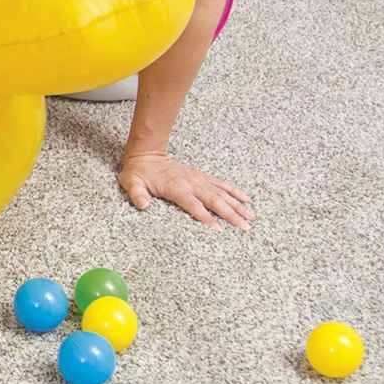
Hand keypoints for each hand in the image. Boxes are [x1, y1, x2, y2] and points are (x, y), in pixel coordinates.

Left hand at [118, 150, 254, 229]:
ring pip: (222, 193)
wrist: (146, 154)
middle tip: (245, 227)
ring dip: (237, 205)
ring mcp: (198, 179)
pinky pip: (222, 184)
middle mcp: (191, 183)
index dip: (205, 217)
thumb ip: (137, 194)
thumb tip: (143, 205)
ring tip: (252, 216)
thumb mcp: (131, 183)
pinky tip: (246, 199)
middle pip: (214, 200)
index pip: (194, 205)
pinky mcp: (201, 176)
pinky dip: (235, 191)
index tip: (218, 229)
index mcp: (176, 187)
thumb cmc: (138, 172)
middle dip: (231, 214)